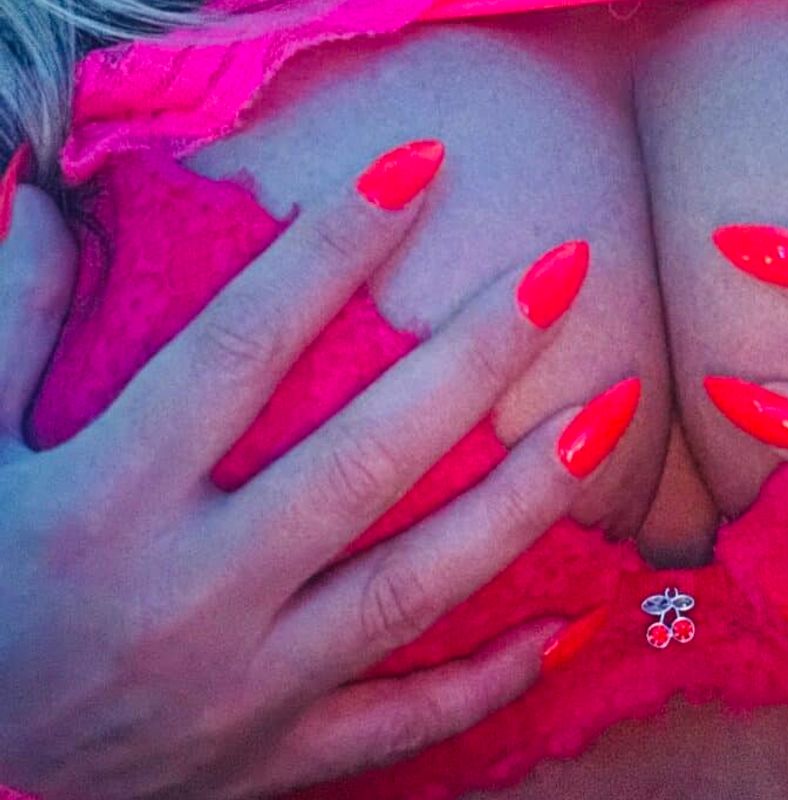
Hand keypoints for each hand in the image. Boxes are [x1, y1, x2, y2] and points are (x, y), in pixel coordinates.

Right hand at [0, 146, 626, 797]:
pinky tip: (573, 623)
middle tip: (564, 271)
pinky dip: (491, 680)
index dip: (330, 251)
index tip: (418, 168)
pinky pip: (402, 723)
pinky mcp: (273, 755)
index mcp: (106, 501)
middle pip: (363, 460)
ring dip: (523, 500)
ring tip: (606, 414)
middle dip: (474, 359)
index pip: (239, 350)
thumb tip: (39, 207)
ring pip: (411, 586)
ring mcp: (244, 683)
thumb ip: (12, 330)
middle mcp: (189, 591)